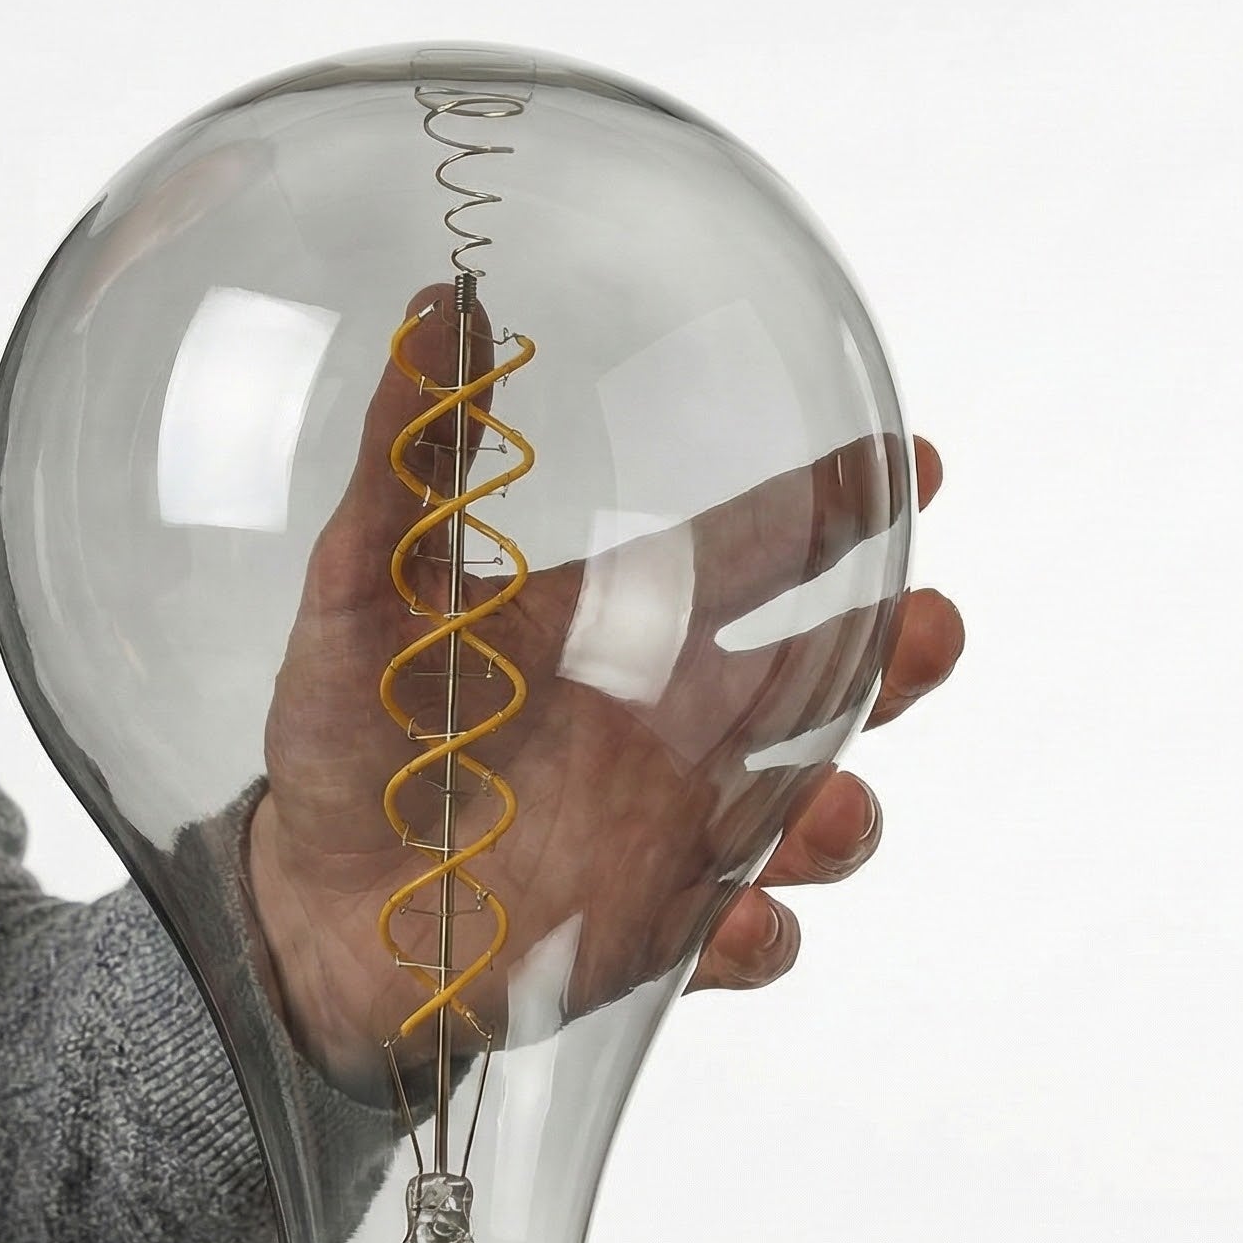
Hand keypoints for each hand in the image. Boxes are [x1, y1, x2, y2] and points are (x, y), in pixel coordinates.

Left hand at [249, 284, 962, 1090]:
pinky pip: (743, 939)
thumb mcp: (361, 592)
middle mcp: (672, 724)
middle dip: (896, 654)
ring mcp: (676, 833)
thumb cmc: (344, 743)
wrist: (315, 910)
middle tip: (928, 631)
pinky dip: (761, 935)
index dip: (839, 507)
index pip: (755, 552)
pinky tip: (740, 926)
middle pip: (827, 679)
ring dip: (842, 809)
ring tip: (824, 807)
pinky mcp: (657, 934)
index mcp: (623, 628)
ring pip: (811, 812)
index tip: (919, 462)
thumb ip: (410, 463)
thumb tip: (441, 303)